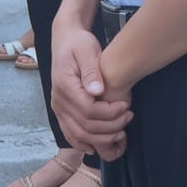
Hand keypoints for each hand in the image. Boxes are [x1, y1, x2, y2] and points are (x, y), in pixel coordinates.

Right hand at [48, 15, 132, 158]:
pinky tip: (98, 146)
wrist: (65, 40)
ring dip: (101, 139)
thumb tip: (97, 91)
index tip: (126, 106)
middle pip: (85, 127)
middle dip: (110, 127)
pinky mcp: (61, 112)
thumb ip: (92, 70)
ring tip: (121, 131)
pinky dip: (84, 144)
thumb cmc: (79, 43)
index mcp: (64, 85)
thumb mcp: (87, 49)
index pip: (89, 110)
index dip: (110, 114)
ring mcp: (58, 108)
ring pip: (78, 135)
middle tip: (129, 118)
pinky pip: (70, 134)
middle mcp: (58, 100)